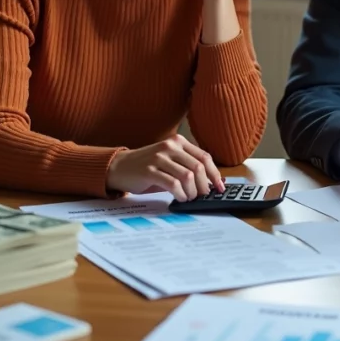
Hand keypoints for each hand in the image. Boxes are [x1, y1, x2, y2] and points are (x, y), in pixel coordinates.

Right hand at [106, 134, 224, 200]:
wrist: (119, 167)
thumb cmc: (147, 167)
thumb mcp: (169, 161)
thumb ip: (187, 167)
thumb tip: (210, 183)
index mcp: (178, 142)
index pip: (204, 157)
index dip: (215, 174)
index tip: (220, 187)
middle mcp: (170, 146)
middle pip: (199, 167)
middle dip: (205, 185)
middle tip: (203, 196)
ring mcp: (159, 157)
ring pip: (188, 176)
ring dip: (192, 191)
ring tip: (189, 197)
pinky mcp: (150, 170)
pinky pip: (173, 184)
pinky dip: (181, 194)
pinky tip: (180, 198)